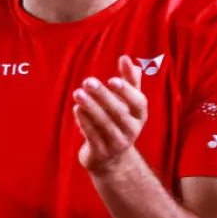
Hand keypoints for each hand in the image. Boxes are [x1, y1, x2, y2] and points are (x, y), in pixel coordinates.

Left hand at [74, 55, 146, 174]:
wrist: (111, 159)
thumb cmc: (118, 122)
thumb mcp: (127, 103)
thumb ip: (128, 81)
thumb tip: (126, 57)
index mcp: (139, 116)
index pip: (138, 103)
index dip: (127, 91)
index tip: (112, 79)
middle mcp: (131, 130)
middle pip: (119, 113)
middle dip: (103, 96)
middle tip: (87, 80)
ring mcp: (117, 143)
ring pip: (104, 124)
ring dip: (91, 107)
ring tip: (77, 92)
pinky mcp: (101, 152)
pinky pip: (92, 136)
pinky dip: (84, 122)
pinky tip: (76, 109)